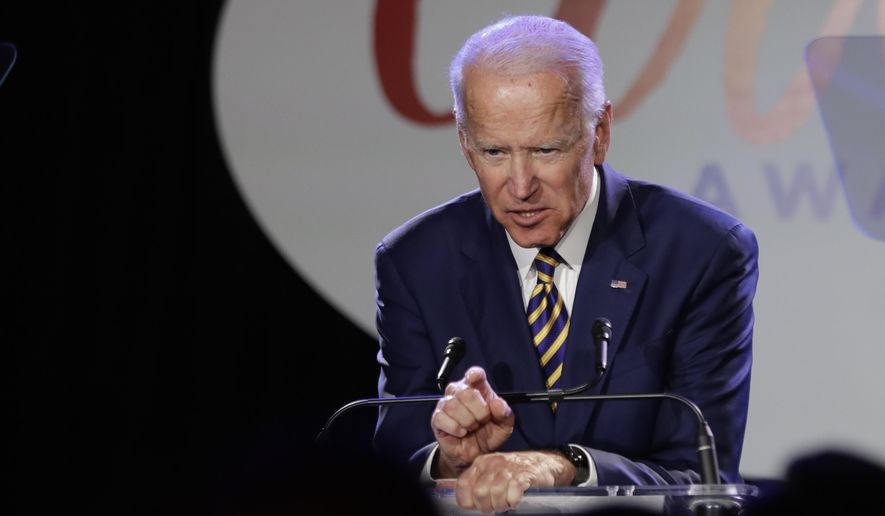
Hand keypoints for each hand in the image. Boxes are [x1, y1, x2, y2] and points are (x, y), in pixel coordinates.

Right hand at [431, 366, 513, 477]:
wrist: (474, 454)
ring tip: (471, 428)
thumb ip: (504, 414)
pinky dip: (455, 428)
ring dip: (466, 421)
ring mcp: (446, 404)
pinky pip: (442, 418)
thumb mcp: (503, 426)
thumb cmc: (488, 434)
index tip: (475, 378)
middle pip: (466, 392)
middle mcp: (460, 392)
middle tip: (481, 421)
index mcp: (478, 388)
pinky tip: (461, 432)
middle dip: (478, 411)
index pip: (474, 374)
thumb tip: (497, 403)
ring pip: (453, 405)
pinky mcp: (437, 418)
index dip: (474, 374)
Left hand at [455, 451, 575, 512]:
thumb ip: (478, 483)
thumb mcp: (492, 473)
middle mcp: (492, 464)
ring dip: (501, 505)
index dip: (467, 501)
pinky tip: (516, 500)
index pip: (462, 484)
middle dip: (487, 506)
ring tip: (507, 504)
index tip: (476, 506)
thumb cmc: (515, 471)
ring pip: (495, 494)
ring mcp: (508, 469)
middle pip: (479, 493)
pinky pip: (513, 494)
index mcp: (481, 463)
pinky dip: (514, 501)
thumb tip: (466, 502)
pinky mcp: (524, 475)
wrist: (543, 463)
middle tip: (496, 507)